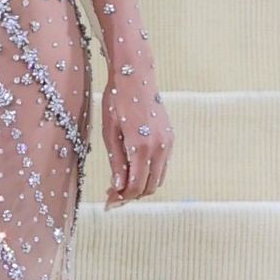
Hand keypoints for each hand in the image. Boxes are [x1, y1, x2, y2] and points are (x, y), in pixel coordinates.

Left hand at [102, 62, 172, 208]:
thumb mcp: (110, 133)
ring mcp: (168, 143)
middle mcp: (159, 147)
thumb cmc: (116, 102)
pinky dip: (149, 174)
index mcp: (141, 147)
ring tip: (120, 185)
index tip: (108, 203)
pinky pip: (162, 166)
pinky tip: (133, 170)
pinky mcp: (170, 139)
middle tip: (112, 196)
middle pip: (148, 187)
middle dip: (130, 196)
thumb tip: (118, 187)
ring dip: (140, 186)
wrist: (136, 76)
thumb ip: (116, 162)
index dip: (121, 198)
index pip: (134, 186)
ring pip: (157, 179)